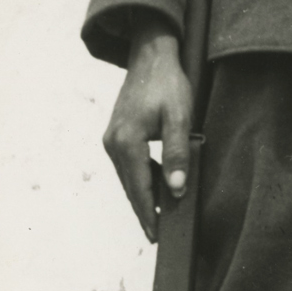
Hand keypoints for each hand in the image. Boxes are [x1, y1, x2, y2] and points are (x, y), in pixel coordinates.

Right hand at [101, 13, 191, 242]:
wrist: (151, 56)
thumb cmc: (168, 84)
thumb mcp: (179, 116)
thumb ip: (177, 152)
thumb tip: (177, 189)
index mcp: (126, 143)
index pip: (139, 188)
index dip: (149, 213)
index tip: (156, 234)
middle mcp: (113, 144)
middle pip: (130, 186)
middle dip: (144, 209)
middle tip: (157, 233)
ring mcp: (112, 139)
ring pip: (129, 175)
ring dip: (143, 193)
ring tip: (160, 213)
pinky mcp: (116, 133)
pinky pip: (129, 163)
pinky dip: (142, 175)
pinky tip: (157, 181)